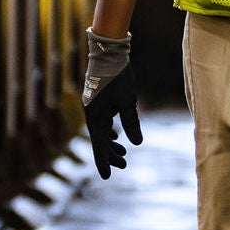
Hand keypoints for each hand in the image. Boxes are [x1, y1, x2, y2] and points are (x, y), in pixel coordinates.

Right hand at [83, 31, 142, 177]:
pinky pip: (101, 123)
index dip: (103, 161)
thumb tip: (137, 143)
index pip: (99, 144)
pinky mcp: (97, 102)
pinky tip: (115, 136)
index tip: (107, 176)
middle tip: (124, 165)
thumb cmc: (118, 75)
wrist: (108, 52)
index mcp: (96, 116)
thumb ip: (131, 122)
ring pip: (100, 133)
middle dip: (110, 155)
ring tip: (123, 155)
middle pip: (99, 141)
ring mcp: (93, 108)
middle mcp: (92, 115)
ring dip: (110, 144)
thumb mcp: (128, 100)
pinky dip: (108, 132)